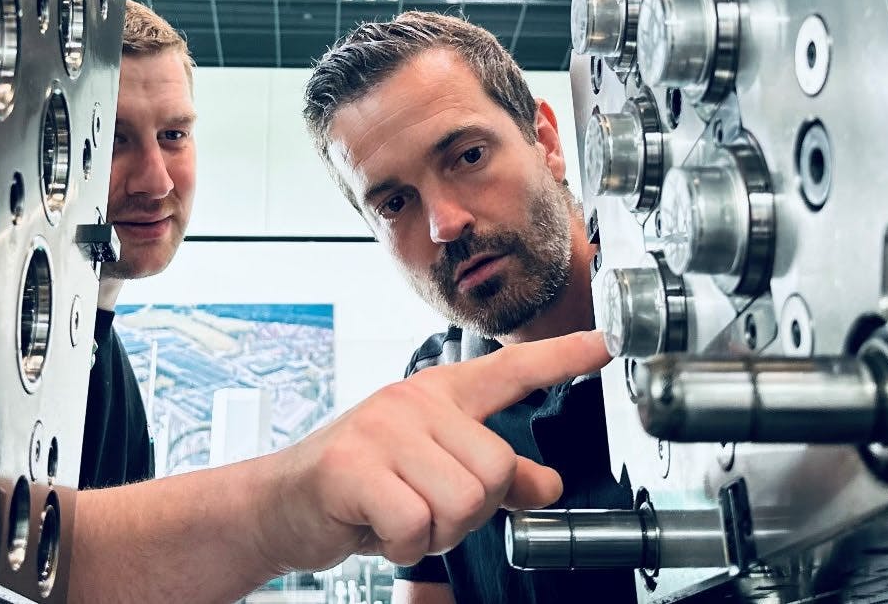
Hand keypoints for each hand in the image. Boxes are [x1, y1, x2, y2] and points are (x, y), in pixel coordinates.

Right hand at [253, 331, 610, 570]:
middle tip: (424, 509)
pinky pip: (416, 523)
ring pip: (462, 501)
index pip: (512, 370)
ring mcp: (382, 429)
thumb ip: (494, 476)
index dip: (564, 357)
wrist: (280, 506)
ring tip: (398, 516)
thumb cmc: (360, 486)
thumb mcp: (433, 473)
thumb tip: (548, 484)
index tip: (607, 343)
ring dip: (433, 531)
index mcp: (440, 395)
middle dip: (468, 512)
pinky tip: (377, 528)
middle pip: (494, 469)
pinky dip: (402, 544)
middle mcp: (414, 402)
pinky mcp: (353, 466)